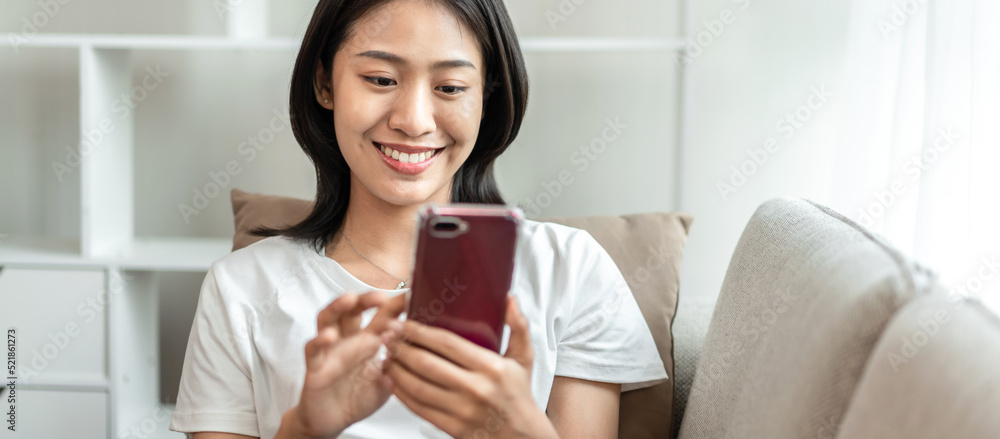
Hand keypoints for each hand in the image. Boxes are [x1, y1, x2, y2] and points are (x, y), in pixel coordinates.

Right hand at [290, 291, 405, 437]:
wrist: (335, 422)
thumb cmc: (359, 397)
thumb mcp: (387, 379)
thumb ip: (399, 361)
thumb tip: (417, 342)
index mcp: (367, 340)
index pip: (381, 316)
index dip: (395, 305)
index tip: (411, 294)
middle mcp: (347, 340)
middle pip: (353, 310)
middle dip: (366, 299)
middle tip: (382, 296)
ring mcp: (330, 350)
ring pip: (328, 319)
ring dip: (338, 307)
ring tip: (350, 299)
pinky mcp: (315, 367)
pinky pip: (313, 350)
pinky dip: (319, 341)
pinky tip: (329, 336)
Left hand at [382, 297, 557, 438]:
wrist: (522, 437)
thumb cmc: (519, 395)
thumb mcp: (524, 359)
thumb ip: (519, 327)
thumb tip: (510, 299)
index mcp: (491, 367)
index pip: (447, 344)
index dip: (420, 332)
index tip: (404, 323)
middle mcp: (475, 388)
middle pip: (427, 364)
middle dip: (401, 348)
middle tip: (387, 335)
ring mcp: (462, 410)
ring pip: (418, 387)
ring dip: (396, 369)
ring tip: (385, 355)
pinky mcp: (452, 428)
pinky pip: (419, 408)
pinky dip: (400, 393)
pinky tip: (390, 380)